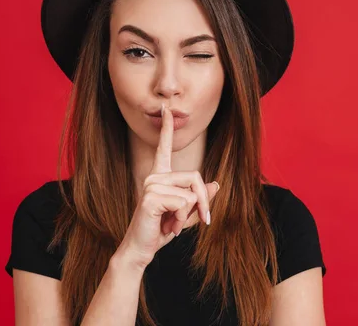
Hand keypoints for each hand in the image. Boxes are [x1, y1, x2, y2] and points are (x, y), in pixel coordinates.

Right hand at [116, 104, 219, 269]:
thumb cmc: (162, 230)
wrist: (141, 249)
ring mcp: (151, 185)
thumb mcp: (187, 214)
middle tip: (201, 221)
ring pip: (191, 193)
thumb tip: (215, 183)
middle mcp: (154, 176)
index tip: (165, 109)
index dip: (166, 128)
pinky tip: (168, 227)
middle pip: (195, 176)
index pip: (164, 147)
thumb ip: (200, 199)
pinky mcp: (151, 197)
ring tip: (173, 225)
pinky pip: (184, 203)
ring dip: (189, 215)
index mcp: (161, 176)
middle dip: (204, 202)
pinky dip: (182, 220)